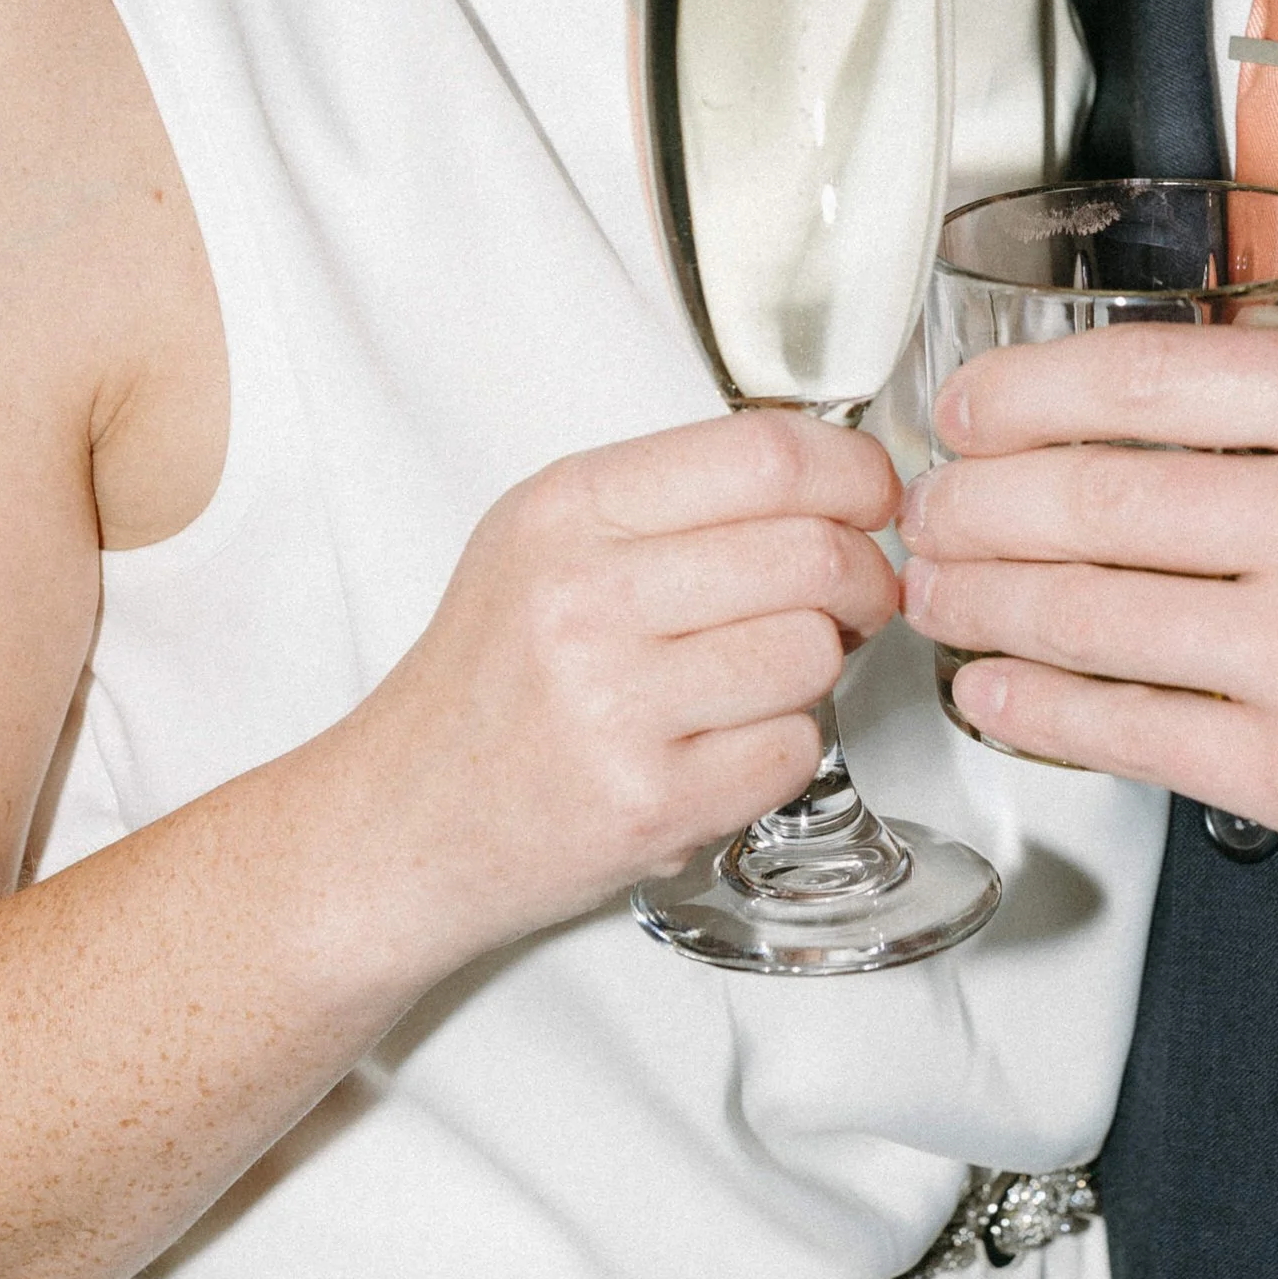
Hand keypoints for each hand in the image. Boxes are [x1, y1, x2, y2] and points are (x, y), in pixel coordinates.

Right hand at [345, 412, 900, 970]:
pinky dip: (783, 749)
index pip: (767, 456)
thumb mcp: (547, 543)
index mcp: (568, 511)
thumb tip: (836, 480)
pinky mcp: (649, 802)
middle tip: (855, 599)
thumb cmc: (492, 681)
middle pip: (815, 554)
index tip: (873, 498)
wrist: (403, 821)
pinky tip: (724, 745)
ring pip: (815, 653)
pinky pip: (794, 750)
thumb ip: (675, 498)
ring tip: (761, 678)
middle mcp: (585, 598)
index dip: (855, 474)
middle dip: (865, 578)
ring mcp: (616, 706)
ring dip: (819, 669)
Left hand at [899, 331, 1277, 911]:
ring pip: (1084, 614)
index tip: (966, 412)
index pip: (1139, 374)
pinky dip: (1033, 703)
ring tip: (937, 593)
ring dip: (978, 603)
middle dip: (971, 506)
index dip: (1018, 394)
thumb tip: (1132, 398)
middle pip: (1085, 496)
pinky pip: (1124, 727)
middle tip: (928, 512)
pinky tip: (993, 683)